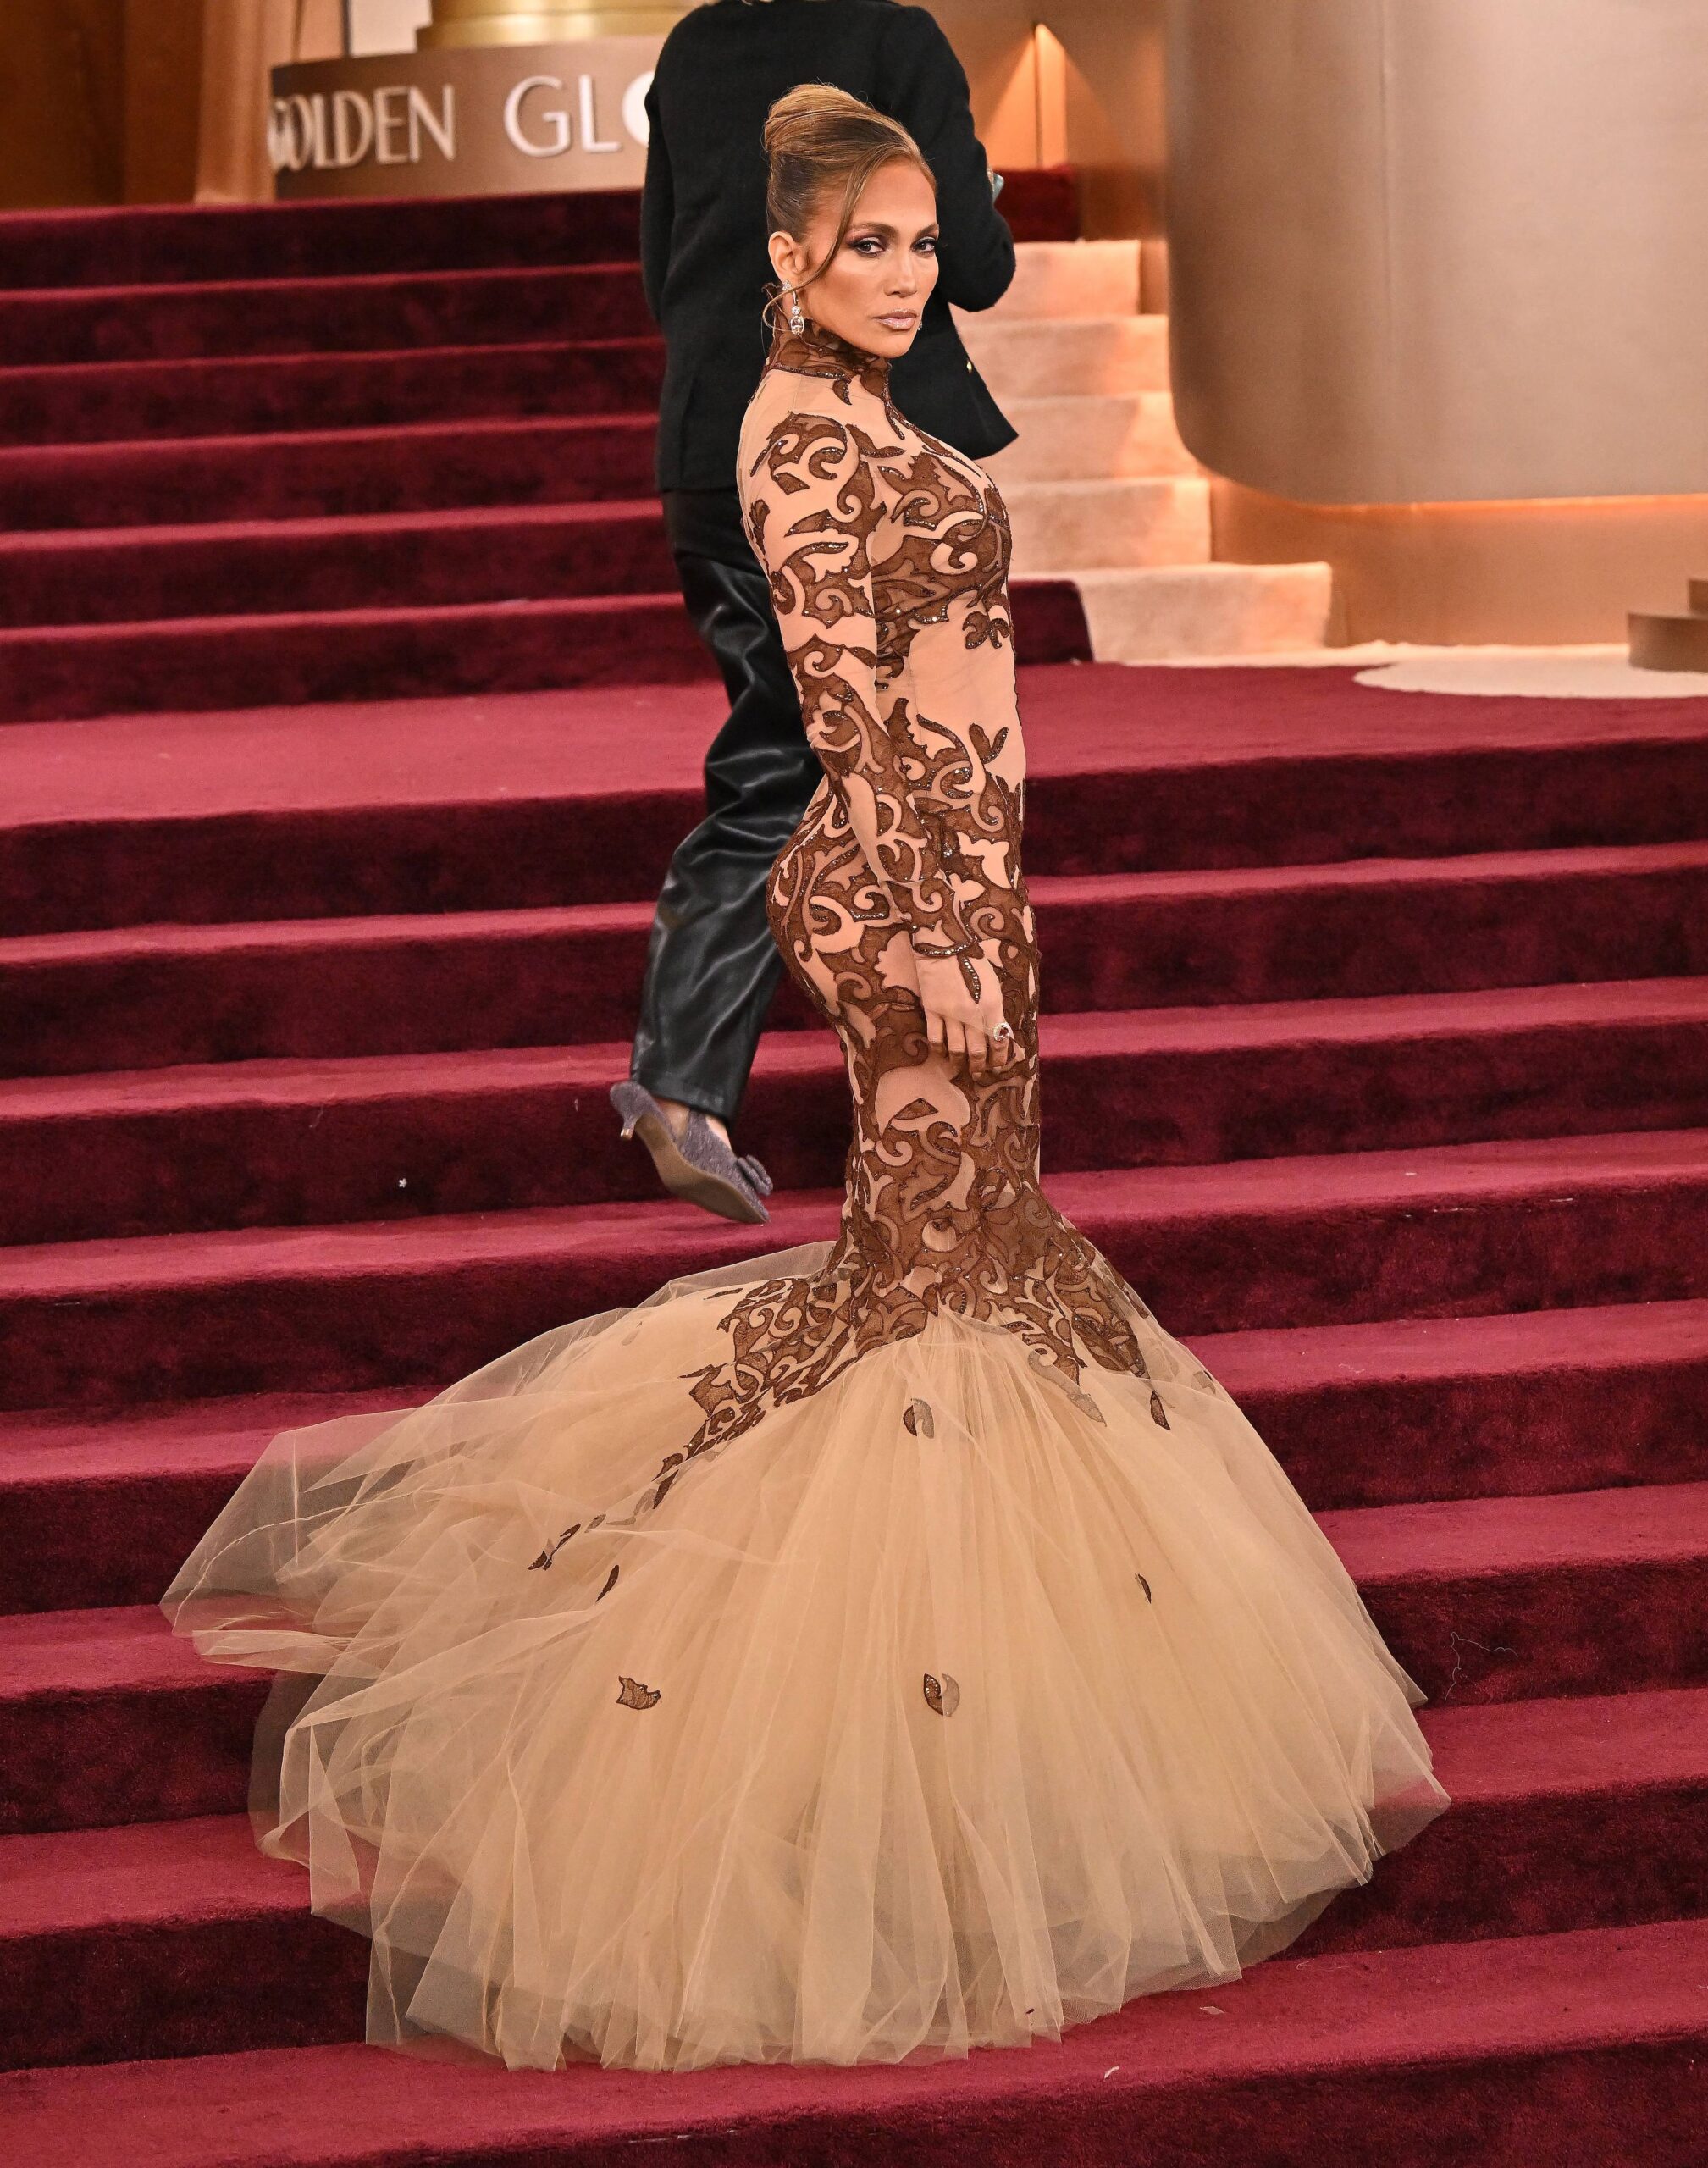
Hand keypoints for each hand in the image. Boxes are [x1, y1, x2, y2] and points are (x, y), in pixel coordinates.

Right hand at [911, 944, 1016, 1078]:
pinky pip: (936, 1038)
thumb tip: (997, 1030)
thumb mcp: (993, 984)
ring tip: (962, 1068)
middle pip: (977, 1051)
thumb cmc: (973, 961)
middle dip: (980, 1066)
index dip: (1000, 1057)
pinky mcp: (932, 1010)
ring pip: (956, 1049)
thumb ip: (995, 1009)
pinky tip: (943, 1054)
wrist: (944, 946)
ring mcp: (950, 1014)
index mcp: (992, 1005)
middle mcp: (972, 1014)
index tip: (999, 1065)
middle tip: (981, 1073)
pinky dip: (940, 1050)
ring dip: (961, 1063)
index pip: (999, 1040)